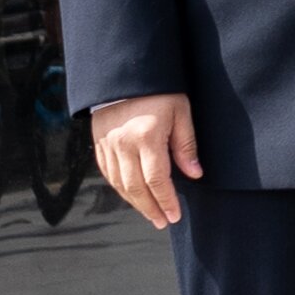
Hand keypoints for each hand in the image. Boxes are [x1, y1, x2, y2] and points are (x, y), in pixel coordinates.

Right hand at [90, 93, 202, 231]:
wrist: (125, 72)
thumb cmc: (159, 90)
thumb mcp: (180, 111)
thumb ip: (185, 144)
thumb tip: (194, 174)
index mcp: (146, 137)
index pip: (157, 180)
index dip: (166, 201)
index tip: (174, 216)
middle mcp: (123, 144)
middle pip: (136, 188)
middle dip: (151, 208)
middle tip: (162, 222)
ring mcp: (108, 144)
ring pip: (119, 183)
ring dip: (135, 202)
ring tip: (150, 214)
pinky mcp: (99, 142)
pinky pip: (108, 173)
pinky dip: (120, 188)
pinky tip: (131, 195)